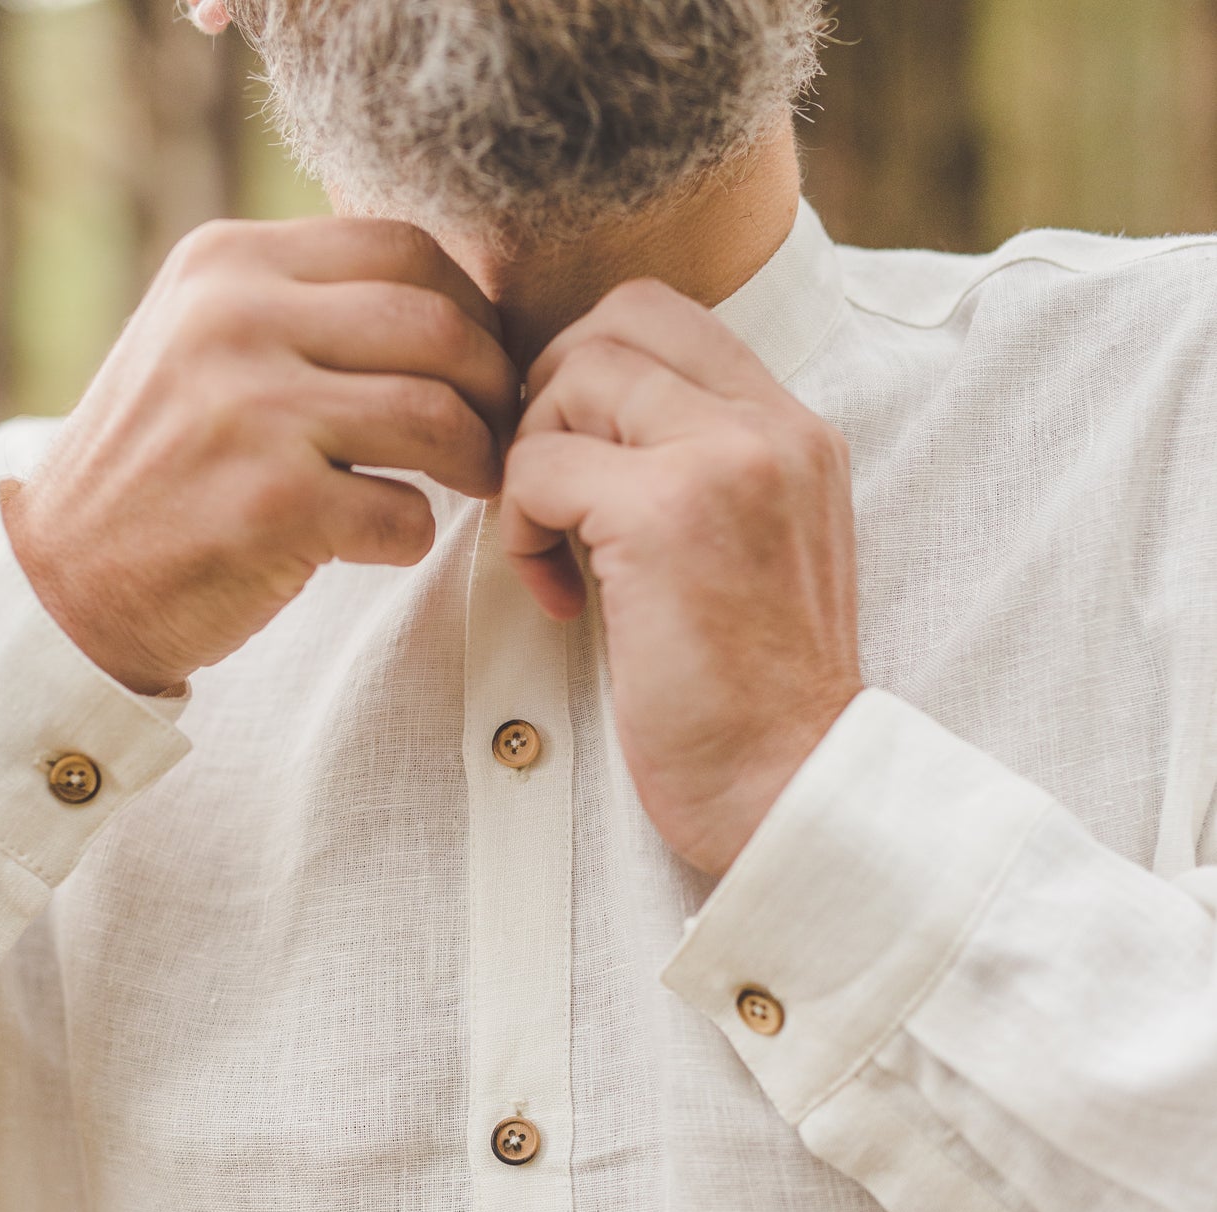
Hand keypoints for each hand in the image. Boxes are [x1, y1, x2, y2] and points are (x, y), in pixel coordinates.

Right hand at [3, 219, 519, 694]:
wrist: (64, 580)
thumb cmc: (162, 468)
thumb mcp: (205, 343)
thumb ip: (303, 305)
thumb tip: (453, 302)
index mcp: (228, 263)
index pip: (403, 247)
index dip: (473, 309)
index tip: (482, 364)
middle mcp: (235, 321)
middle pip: (437, 326)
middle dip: (495, 387)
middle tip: (497, 433)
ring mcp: (250, 413)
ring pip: (437, 416)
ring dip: (476, 462)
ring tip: (471, 487)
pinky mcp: (270, 508)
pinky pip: (403, 515)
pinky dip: (414, 537)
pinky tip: (385, 542)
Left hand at [501, 282, 861, 876]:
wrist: (790, 786)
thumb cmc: (755, 701)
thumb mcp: (748, 556)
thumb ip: (695, 476)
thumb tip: (582, 432)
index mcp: (794, 431)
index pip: (668, 318)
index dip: (589, 371)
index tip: (576, 461)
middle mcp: (771, 426)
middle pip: (614, 322)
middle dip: (551, 400)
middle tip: (547, 497)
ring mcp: (722, 461)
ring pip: (573, 381)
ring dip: (532, 465)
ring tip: (555, 554)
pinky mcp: (665, 516)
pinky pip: (542, 469)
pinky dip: (523, 532)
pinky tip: (562, 602)